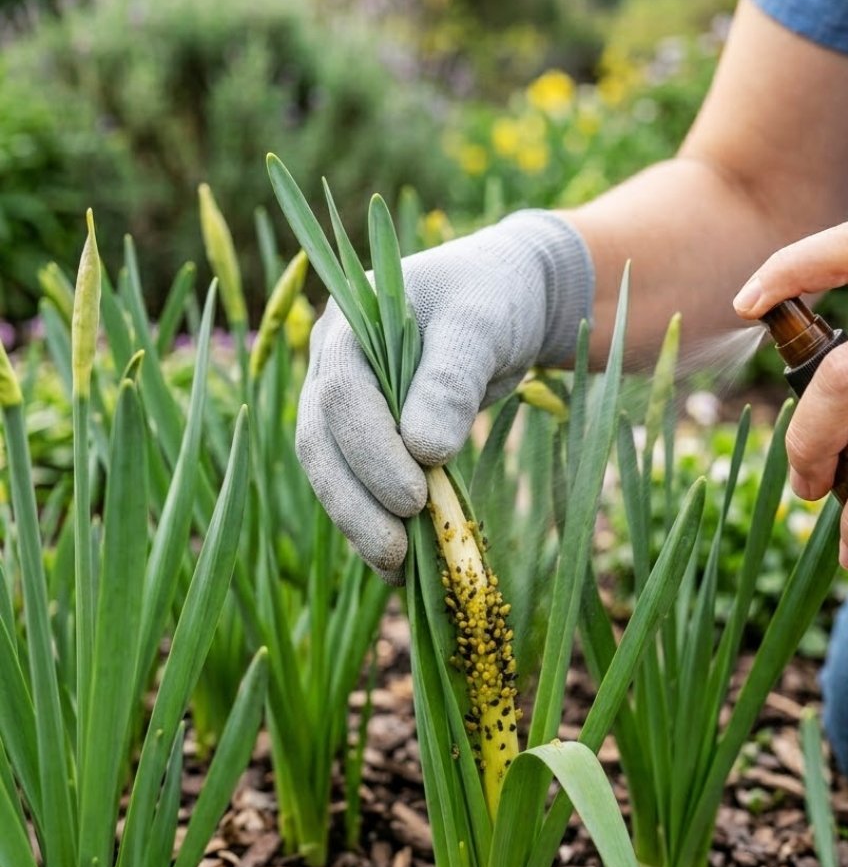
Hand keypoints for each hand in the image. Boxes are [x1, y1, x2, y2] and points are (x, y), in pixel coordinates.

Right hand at [296, 210, 592, 583]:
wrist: (508, 302)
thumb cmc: (493, 298)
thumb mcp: (480, 325)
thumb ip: (450, 379)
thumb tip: (424, 450)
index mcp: (348, 325)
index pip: (340, 394)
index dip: (371, 451)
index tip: (413, 496)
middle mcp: (332, 366)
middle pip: (321, 442)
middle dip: (355, 501)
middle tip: (397, 550)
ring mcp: (345, 405)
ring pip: (332, 471)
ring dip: (360, 522)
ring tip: (400, 568)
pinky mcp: (368, 438)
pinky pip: (358, 485)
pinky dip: (376, 524)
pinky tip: (404, 565)